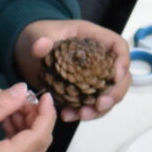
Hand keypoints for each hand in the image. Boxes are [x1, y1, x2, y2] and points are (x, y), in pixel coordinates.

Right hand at [0, 82, 57, 151]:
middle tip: (21, 99)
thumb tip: (23, 89)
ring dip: (27, 127)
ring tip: (9, 108)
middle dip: (37, 118)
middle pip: (40, 144)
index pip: (40, 136)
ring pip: (32, 150)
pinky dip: (19, 138)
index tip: (44, 94)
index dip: (46, 113)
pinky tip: (5, 123)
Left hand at [14, 21, 130, 121]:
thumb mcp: (37, 34)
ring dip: (100, 109)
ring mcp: (93, 77)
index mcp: (94, 39)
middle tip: (100, 105)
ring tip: (82, 116)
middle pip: (121, 76)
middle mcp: (99, 59)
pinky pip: (91, 105)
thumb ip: (40, 39)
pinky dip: (83, 113)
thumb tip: (41, 45)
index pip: (119, 47)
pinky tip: (68, 116)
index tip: (115, 77)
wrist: (27, 52)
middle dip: (114, 93)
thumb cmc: (38, 37)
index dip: (123, 61)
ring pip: (108, 95)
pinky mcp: (83, 92)